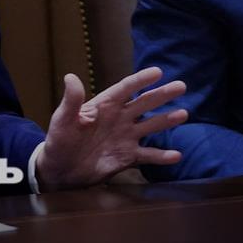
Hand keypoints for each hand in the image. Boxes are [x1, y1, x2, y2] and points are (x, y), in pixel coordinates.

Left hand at [35, 67, 188, 191]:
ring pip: (150, 126)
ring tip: (183, 114)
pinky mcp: (127, 157)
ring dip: (166, 120)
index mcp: (104, 105)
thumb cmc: (59, 141)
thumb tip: (70, 77)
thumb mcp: (62, 120)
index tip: (158, 72)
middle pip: (144, 103)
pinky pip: (148, 155)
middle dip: (162, 95)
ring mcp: (125, 137)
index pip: (125, 88)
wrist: (59, 170)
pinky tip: (176, 156)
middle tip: (181, 86)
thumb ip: (70, 101)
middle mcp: (119, 118)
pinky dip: (161, 156)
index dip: (141, 80)